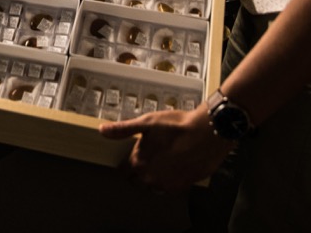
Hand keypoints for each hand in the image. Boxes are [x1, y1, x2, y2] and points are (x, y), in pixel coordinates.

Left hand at [99, 108, 232, 191]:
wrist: (208, 133)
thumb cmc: (178, 126)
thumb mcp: (147, 122)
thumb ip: (123, 129)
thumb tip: (103, 131)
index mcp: (138, 162)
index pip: (123, 172)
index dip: (124, 165)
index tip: (127, 159)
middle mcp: (150, 178)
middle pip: (137, 181)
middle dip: (137, 171)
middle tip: (145, 158)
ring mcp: (167, 184)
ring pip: (152, 186)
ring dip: (153, 177)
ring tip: (160, 162)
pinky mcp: (182, 186)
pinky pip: (169, 188)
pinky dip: (168, 180)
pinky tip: (173, 167)